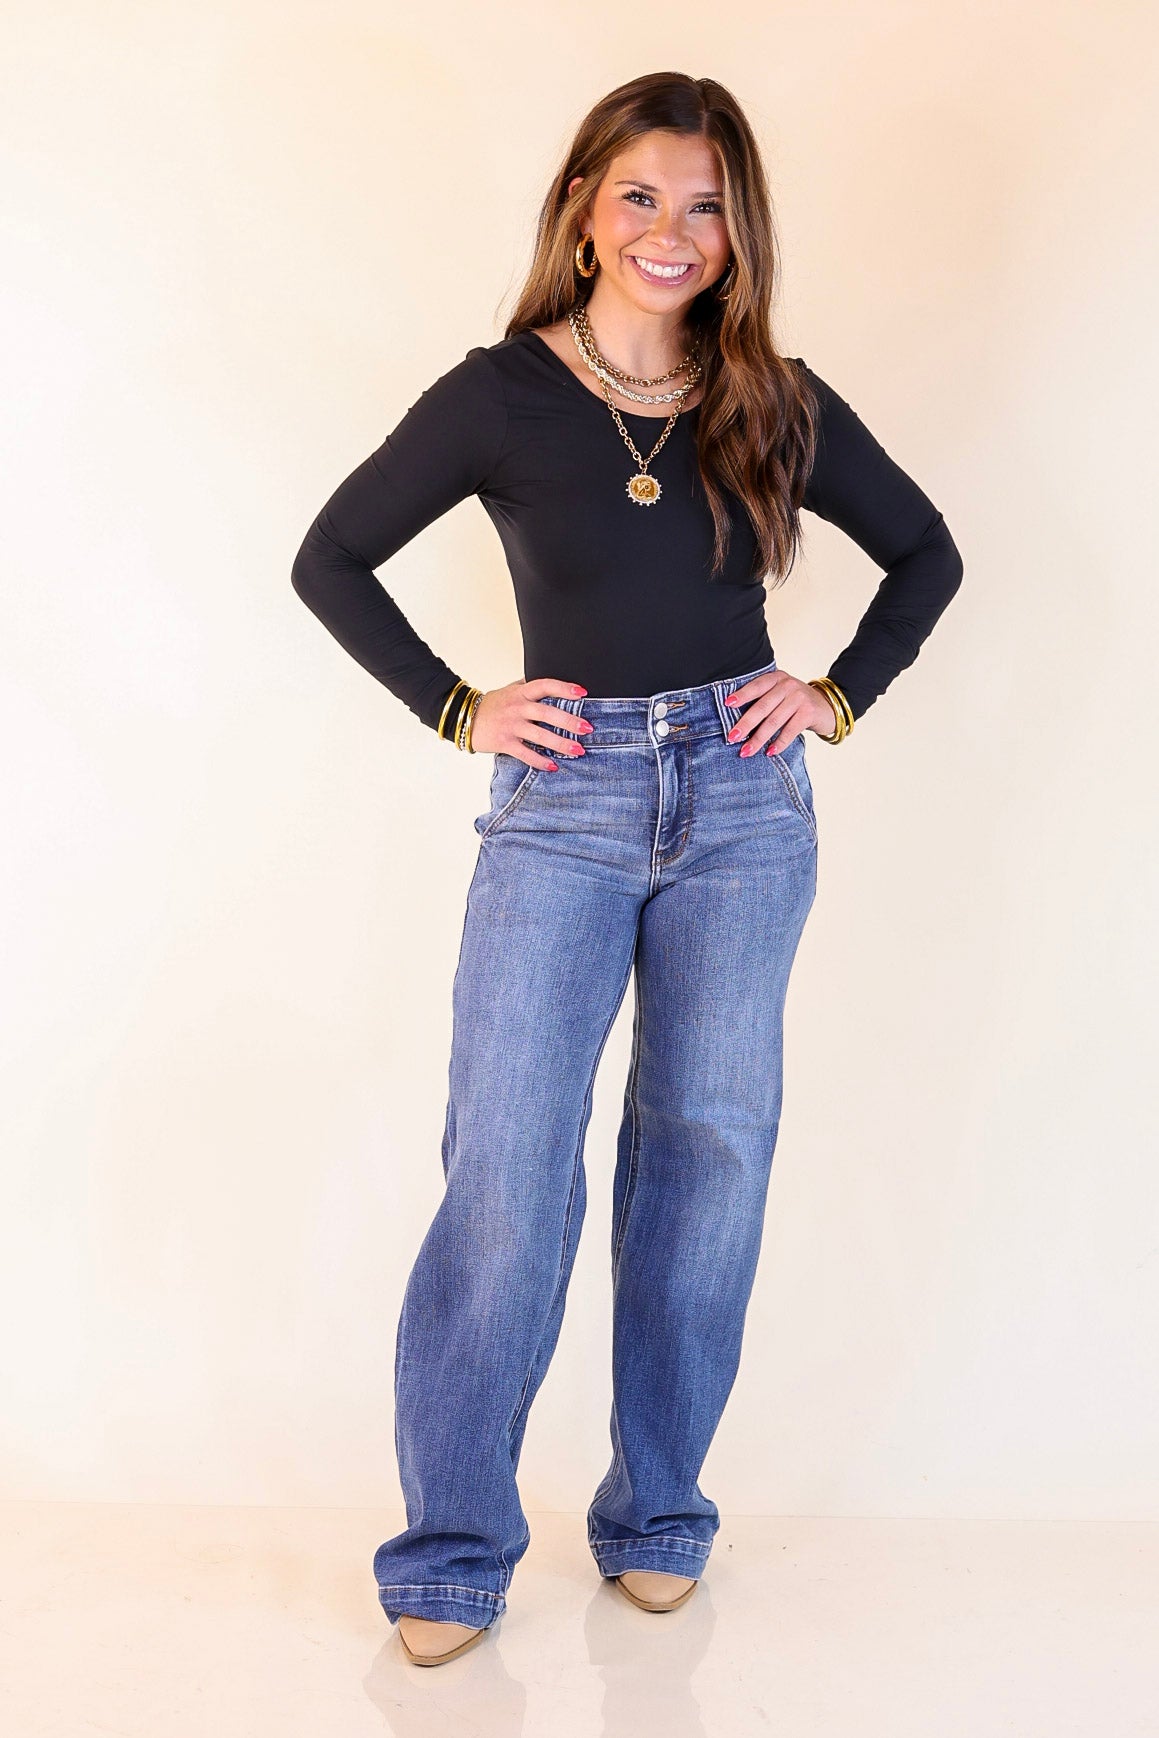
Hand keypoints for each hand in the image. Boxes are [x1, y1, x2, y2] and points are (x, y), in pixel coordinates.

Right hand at [469, 677, 593, 768]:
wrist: (464, 718)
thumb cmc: (492, 704)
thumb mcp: (510, 689)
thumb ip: (529, 685)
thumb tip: (552, 679)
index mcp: (520, 692)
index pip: (545, 685)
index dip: (564, 688)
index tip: (583, 693)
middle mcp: (516, 707)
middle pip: (547, 713)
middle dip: (569, 721)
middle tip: (588, 728)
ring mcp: (510, 726)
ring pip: (539, 735)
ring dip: (561, 744)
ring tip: (578, 750)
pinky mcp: (504, 743)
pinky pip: (525, 754)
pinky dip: (540, 761)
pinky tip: (554, 766)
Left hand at [721, 669, 835, 755]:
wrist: (827, 706)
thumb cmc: (796, 703)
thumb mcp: (781, 694)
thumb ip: (764, 699)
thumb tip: (736, 723)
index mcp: (777, 678)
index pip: (756, 686)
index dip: (742, 695)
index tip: (727, 705)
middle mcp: (788, 685)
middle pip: (762, 706)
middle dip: (745, 724)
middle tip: (732, 737)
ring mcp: (799, 698)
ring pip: (774, 721)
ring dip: (758, 738)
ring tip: (746, 751)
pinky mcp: (809, 713)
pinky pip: (790, 730)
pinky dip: (778, 743)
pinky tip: (769, 752)